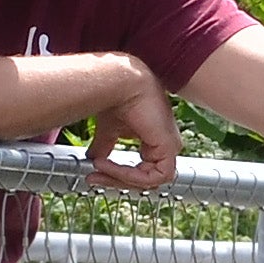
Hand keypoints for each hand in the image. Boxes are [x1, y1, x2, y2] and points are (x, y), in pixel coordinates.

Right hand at [79, 56, 178, 191]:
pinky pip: (153, 176)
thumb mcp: (110, 130)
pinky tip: (108, 165)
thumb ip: (106, 146)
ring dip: (121, 178)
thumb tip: (93, 159)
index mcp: (156, 140)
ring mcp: (170, 146)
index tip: (96, 173)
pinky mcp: (169, 147)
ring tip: (98, 168)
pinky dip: (129, 176)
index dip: (120, 176)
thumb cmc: (116, 98)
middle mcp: (165, 145)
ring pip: (151, 181)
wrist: (119, 81)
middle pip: (146, 179)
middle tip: (93, 178)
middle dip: (117, 180)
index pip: (143, 171)